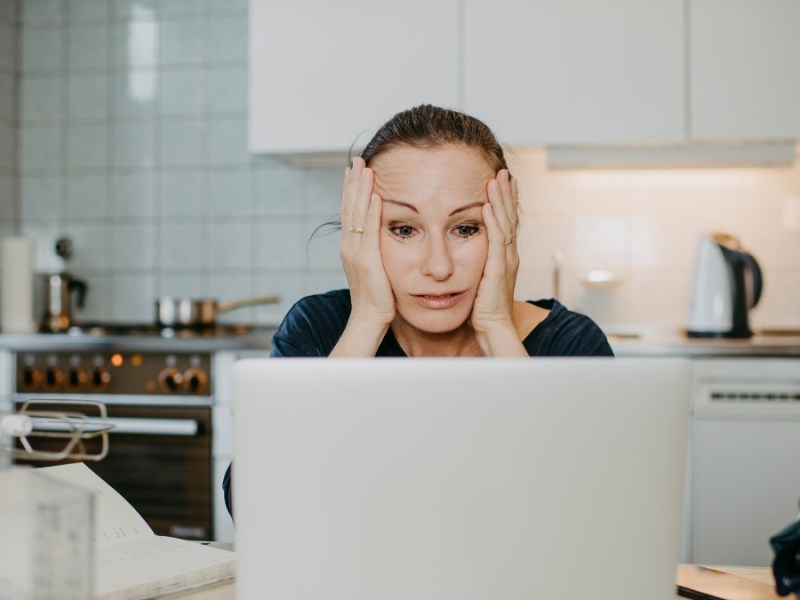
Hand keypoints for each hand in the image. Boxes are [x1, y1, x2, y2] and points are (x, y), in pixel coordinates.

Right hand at [339, 157, 395, 327]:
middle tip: (357, 159)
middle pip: (349, 206)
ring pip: (356, 213)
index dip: (351, 189)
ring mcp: (355, 251)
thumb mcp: (375, 267)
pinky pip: (369, 230)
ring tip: (364, 167)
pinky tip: (375, 194)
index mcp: (351, 246)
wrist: (370, 318)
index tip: (354, 169)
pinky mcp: (366, 259)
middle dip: (353, 181)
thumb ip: (375, 250)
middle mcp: (349, 245)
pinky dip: (371, 211)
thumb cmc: (378, 296)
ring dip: (360, 189)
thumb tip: (382, 237)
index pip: (350, 211)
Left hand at [470, 169, 520, 340]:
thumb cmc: (482, 308)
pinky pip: (496, 239)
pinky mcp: (498, 268)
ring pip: (505, 223)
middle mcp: (508, 255)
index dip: (504, 202)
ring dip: (501, 200)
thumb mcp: (478, 279)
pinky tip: (488, 205)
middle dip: (506, 193)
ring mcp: (505, 260)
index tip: (501, 183)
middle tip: (503, 172)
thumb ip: (475, 263)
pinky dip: (493, 221)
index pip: (505, 223)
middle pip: (509, 217)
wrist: (492, 327)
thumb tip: (462, 253)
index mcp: (503, 256)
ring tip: (497, 179)